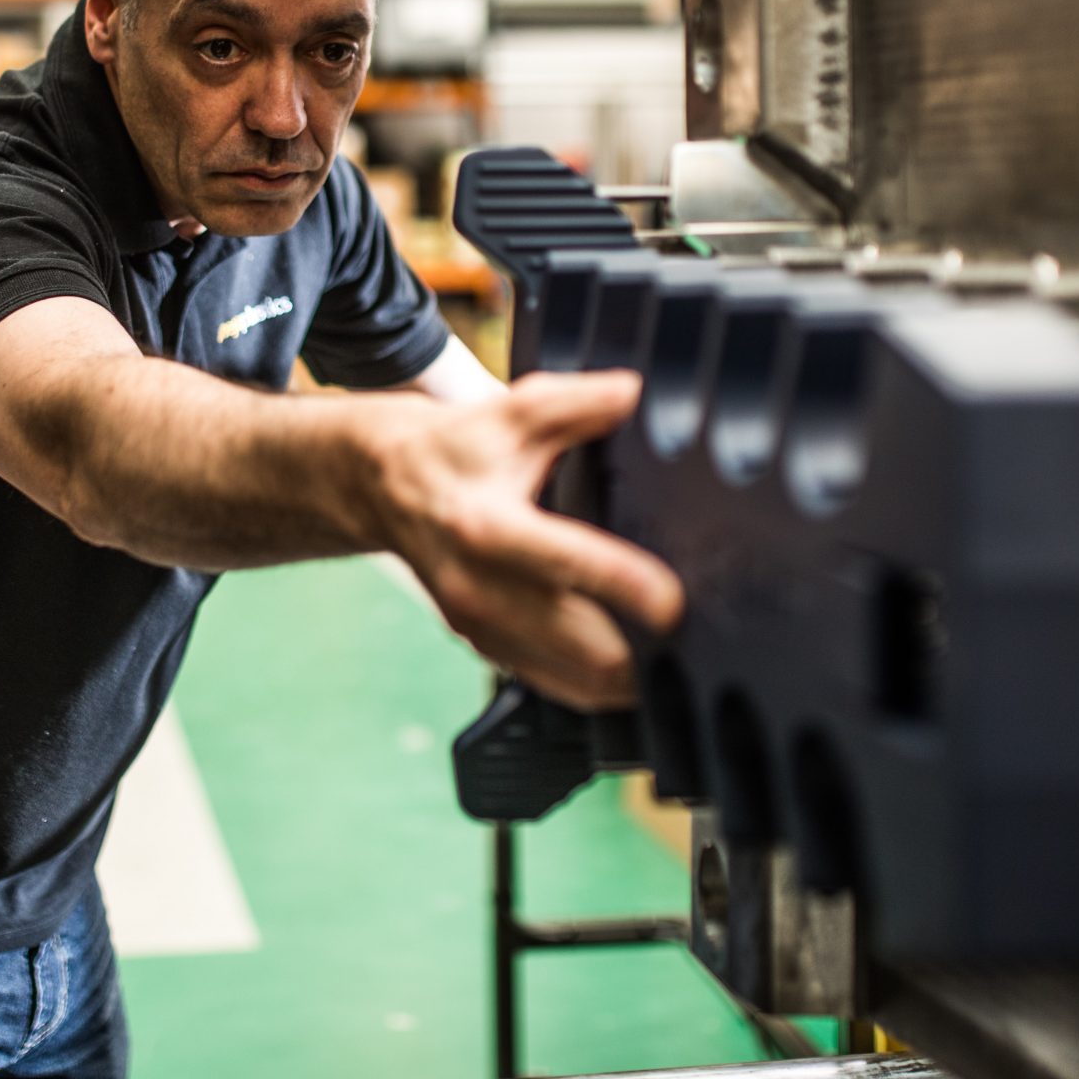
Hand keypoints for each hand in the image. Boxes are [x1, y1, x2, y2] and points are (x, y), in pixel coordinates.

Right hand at [367, 370, 683, 711]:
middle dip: (649, 654)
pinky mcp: (482, 646)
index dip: (633, 590)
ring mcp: (480, 626)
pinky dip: (598, 684)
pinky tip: (632, 664)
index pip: (572, 568)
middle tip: (697, 637)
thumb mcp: (513, 412)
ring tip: (674, 656)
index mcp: (488, 526)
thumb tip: (635, 393)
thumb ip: (579, 403)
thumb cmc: (454, 449)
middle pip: (585, 651)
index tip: (677, 602)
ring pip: (576, 683)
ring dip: (630, 678)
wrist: (380, 485)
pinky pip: (555, 685)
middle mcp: (480, 589)